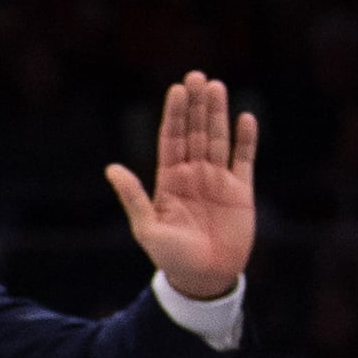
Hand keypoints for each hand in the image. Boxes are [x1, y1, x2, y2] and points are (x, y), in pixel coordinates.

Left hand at [105, 73, 255, 303]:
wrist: (204, 280)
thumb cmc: (171, 258)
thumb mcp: (147, 228)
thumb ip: (133, 197)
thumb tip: (111, 168)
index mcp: (169, 181)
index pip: (171, 139)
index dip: (174, 115)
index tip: (177, 90)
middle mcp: (193, 175)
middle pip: (194, 132)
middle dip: (195, 106)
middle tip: (196, 77)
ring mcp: (218, 180)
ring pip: (218, 139)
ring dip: (217, 114)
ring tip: (216, 86)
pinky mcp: (240, 191)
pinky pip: (244, 159)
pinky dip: (246, 140)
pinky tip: (245, 118)